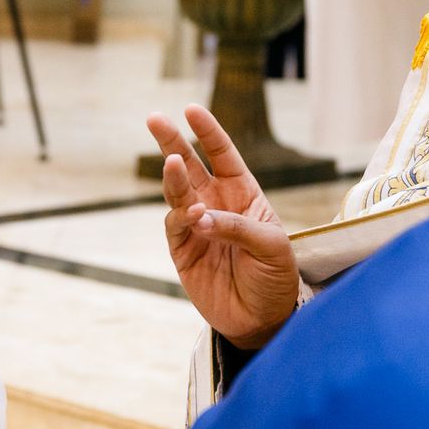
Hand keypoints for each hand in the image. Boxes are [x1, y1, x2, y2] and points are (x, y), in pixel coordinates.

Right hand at [149, 105, 297, 348]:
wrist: (263, 319)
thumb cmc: (275, 276)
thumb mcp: (271, 246)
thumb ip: (237, 226)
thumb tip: (200, 216)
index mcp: (242, 193)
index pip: (222, 154)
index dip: (208, 132)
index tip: (192, 110)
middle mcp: (216, 203)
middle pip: (189, 165)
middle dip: (171, 141)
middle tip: (154, 118)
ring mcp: (196, 226)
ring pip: (177, 193)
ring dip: (173, 177)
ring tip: (172, 164)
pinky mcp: (183, 251)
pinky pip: (176, 227)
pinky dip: (182, 218)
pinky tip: (194, 216)